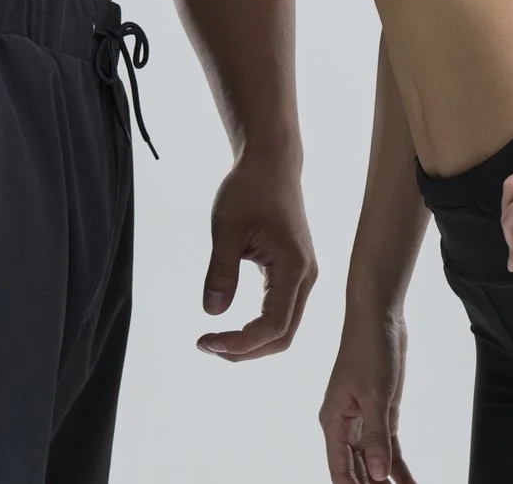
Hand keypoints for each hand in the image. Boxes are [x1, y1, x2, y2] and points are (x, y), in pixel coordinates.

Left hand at [197, 150, 316, 359]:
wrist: (271, 164)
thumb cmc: (249, 190)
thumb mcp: (226, 228)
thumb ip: (221, 271)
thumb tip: (212, 313)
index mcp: (293, 268)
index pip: (273, 325)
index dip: (241, 342)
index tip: (206, 340)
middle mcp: (306, 278)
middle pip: (283, 336)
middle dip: (245, 349)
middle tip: (206, 345)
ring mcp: (304, 276)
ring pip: (285, 328)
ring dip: (252, 343)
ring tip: (215, 340)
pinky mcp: (295, 273)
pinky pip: (282, 313)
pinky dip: (258, 328)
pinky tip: (232, 326)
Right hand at [319, 309, 418, 482]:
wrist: (379, 318)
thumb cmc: (369, 349)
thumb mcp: (375, 395)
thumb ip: (377, 437)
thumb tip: (379, 476)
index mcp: (334, 422)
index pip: (340, 470)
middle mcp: (345, 426)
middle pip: (357, 471)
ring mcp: (364, 421)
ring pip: (374, 464)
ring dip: (386, 482)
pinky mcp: (382, 414)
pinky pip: (390, 449)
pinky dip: (399, 468)